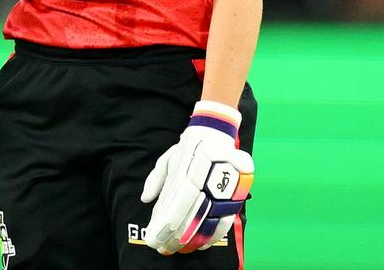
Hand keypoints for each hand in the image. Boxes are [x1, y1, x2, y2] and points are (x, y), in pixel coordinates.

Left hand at [140, 100, 252, 254]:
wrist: (217, 133)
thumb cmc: (189, 148)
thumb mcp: (168, 157)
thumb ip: (156, 178)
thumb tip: (146, 199)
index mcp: (193, 165)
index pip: (180, 200)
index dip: (168, 222)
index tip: (154, 237)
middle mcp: (211, 176)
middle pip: (194, 212)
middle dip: (177, 234)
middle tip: (163, 248)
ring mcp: (227, 186)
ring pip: (210, 219)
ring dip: (194, 238)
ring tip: (178, 250)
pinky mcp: (237, 194)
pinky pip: (226, 219)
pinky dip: (213, 234)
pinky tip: (200, 246)